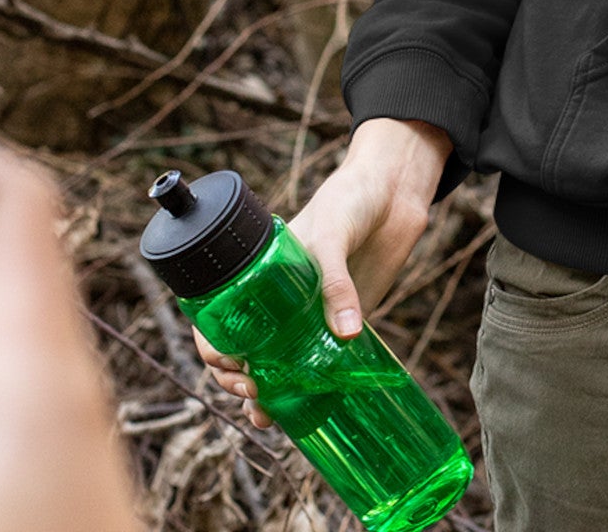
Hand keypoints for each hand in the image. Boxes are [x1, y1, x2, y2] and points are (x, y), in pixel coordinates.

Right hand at [195, 116, 450, 429]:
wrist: (393, 191)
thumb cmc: (350, 200)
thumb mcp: (333, 235)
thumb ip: (336, 282)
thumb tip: (346, 335)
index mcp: (260, 275)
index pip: (220, 319)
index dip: (214, 347)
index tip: (228, 364)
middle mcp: (278, 301)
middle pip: (242, 351)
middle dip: (236, 379)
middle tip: (252, 391)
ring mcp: (309, 315)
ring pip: (277, 365)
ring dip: (267, 395)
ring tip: (267, 415)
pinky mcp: (344, 322)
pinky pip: (321, 363)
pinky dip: (311, 390)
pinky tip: (306, 411)